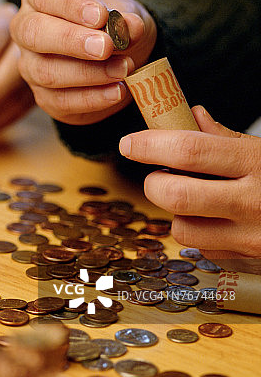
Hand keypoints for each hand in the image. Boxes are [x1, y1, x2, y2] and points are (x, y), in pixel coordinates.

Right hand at [11, 0, 156, 124]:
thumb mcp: (126, 13)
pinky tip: (116, 91)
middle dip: (70, 41)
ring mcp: (30, 63)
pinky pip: (59, 101)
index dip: (70, 4)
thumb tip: (129, 27)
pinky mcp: (43, 95)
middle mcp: (27, 27)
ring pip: (45, 71)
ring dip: (88, 73)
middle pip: (33, 33)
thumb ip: (127, 19)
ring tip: (123, 68)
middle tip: (105, 47)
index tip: (101, 16)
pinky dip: (92, 98)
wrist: (123, 55)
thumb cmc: (113, 25)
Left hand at [119, 105, 260, 260]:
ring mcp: (253, 237)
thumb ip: (224, 137)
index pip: (190, 151)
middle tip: (157, 175)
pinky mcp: (249, 262)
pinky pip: (203, 249)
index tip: (129, 143)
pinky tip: (217, 220)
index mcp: (256, 163)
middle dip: (154, 183)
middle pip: (176, 195)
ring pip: (182, 228)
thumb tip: (189, 114)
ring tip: (195, 199)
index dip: (150, 145)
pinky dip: (200, 233)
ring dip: (177, 213)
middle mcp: (255, 201)